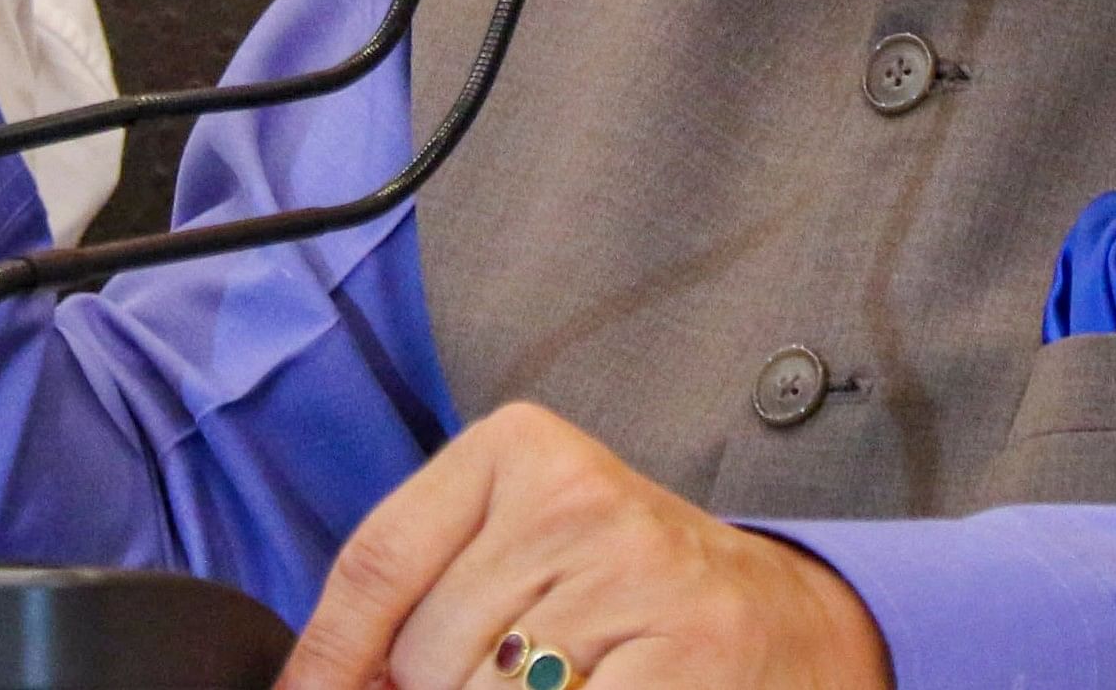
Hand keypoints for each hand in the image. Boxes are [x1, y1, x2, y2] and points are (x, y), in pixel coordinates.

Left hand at [281, 404, 891, 689]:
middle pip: (424, 652)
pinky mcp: (682, 658)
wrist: (793, 630)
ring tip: (565, 683)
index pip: (379, 560)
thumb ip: (426, 595)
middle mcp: (580, 497)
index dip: (327, 657)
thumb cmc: (630, 600)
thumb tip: (322, 683)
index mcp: (522, 450)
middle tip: (517, 678)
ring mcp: (636, 579)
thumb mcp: (526, 556)